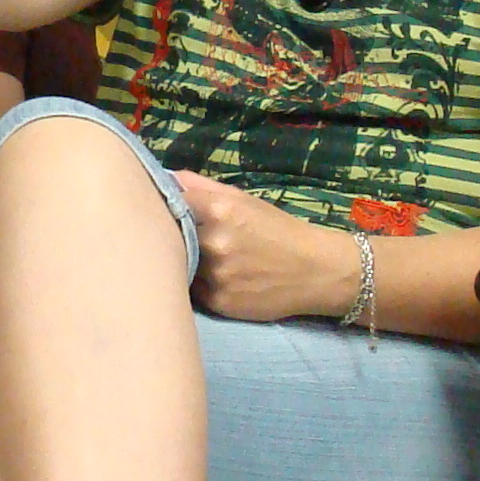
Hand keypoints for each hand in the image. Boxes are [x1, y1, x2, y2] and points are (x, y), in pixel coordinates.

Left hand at [171, 171, 349, 320]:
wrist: (316, 270)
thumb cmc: (277, 230)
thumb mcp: (243, 199)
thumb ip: (200, 186)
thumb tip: (164, 178)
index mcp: (219, 209)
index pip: (168, 204)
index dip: (163, 208)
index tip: (163, 212)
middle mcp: (214, 242)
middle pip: (169, 238)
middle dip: (172, 238)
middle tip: (180, 240)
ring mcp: (215, 275)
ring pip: (180, 267)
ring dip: (184, 264)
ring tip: (204, 261)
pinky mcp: (219, 302)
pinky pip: (193, 292)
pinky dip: (199, 286)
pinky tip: (217, 280)